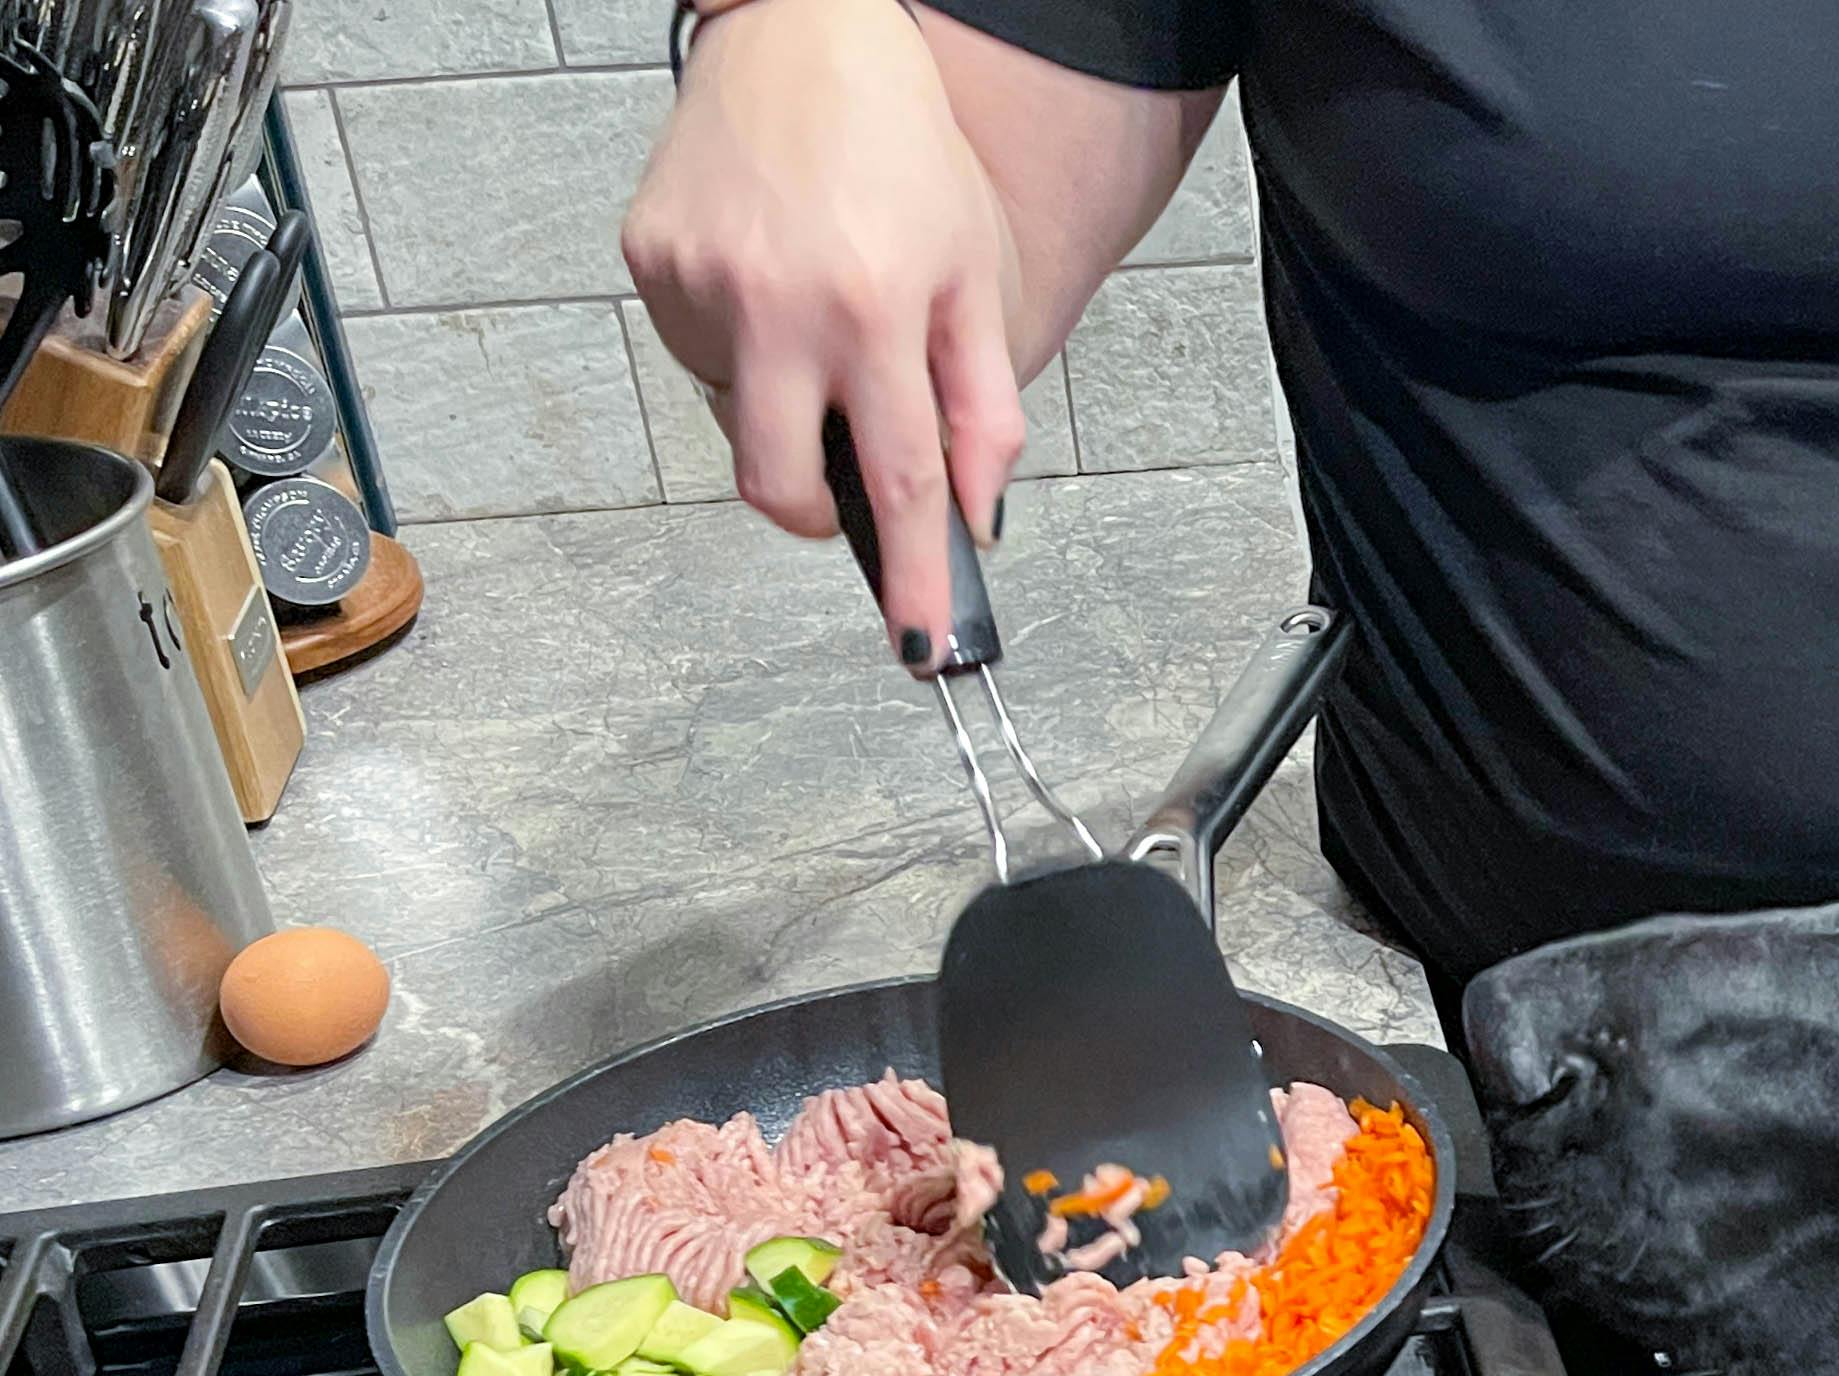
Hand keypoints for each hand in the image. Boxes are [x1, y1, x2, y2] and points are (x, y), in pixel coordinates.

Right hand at [622, 0, 1025, 666]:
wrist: (803, 34)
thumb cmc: (899, 149)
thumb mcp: (975, 278)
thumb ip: (983, 409)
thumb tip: (976, 515)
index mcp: (873, 309)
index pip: (902, 481)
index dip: (911, 577)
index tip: (917, 647)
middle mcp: (778, 302)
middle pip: (781, 485)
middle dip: (818, 516)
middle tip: (845, 488)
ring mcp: (700, 285)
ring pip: (738, 421)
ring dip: (785, 405)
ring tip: (818, 320)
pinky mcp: (650, 262)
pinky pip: (699, 359)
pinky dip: (743, 351)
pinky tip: (770, 285)